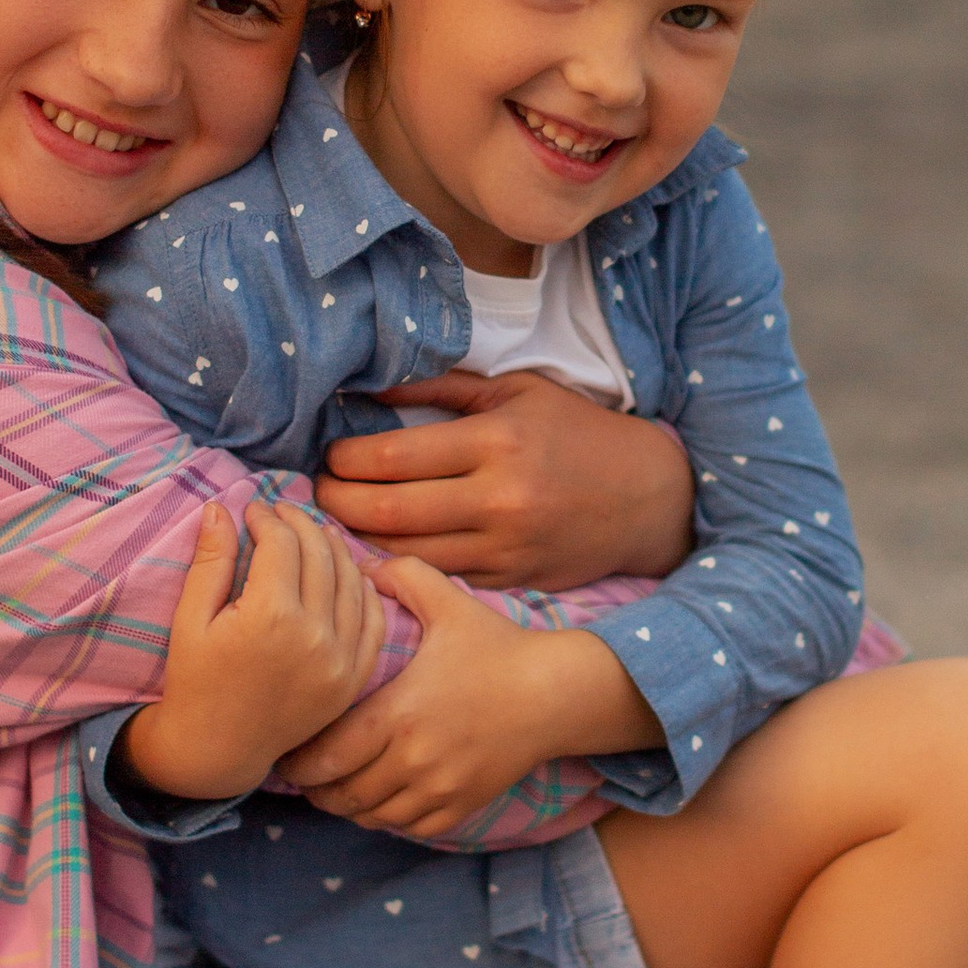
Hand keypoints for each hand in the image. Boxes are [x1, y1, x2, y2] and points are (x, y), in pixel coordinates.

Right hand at [120, 501, 386, 803]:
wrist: (219, 749)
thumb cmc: (195, 681)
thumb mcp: (190, 618)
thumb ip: (210, 560)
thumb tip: (220, 507)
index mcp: (269, 616)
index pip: (282, 542)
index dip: (266, 517)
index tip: (252, 510)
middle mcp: (314, 635)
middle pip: (320, 554)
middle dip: (299, 523)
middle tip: (281, 513)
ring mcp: (340, 659)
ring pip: (351, 580)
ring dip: (333, 548)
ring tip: (312, 534)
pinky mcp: (353, 678)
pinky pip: (372, 619)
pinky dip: (363, 588)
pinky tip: (346, 572)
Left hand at [276, 559, 654, 842]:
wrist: (556, 692)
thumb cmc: (497, 646)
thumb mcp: (448, 601)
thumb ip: (400, 576)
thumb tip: (357, 565)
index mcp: (399, 712)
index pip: (326, 754)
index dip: (297, 761)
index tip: (285, 751)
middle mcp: (414, 758)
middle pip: (342, 793)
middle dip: (313, 788)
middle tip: (299, 774)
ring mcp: (440, 787)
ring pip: (372, 815)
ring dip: (346, 805)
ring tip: (332, 788)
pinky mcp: (462, 805)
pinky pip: (409, 827)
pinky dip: (386, 818)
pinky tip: (378, 799)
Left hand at [312, 373, 693, 584]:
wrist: (648, 498)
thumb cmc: (577, 434)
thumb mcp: (518, 392)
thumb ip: (444, 387)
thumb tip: (370, 385)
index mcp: (496, 441)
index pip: (392, 456)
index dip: (346, 460)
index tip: (331, 455)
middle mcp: (498, 498)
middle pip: (387, 510)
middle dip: (338, 502)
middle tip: (319, 491)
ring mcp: (504, 547)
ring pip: (404, 552)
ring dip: (359, 538)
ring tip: (340, 519)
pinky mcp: (511, 581)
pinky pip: (439, 577)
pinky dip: (400, 566)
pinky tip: (380, 548)